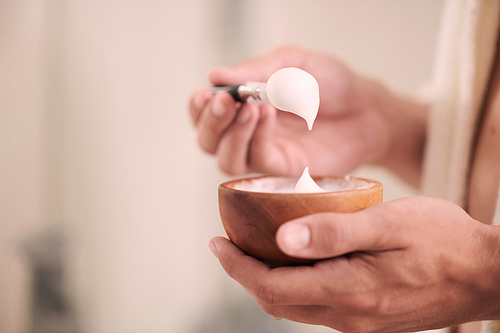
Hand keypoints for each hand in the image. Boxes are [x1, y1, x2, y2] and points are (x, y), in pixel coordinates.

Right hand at [189, 45, 401, 176]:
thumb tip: (215, 75)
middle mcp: (248, 133)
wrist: (366, 109)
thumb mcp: (292, 64)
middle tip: (224, 101)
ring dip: (231, 134)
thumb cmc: (330, 83)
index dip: (199, 107)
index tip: (206, 92)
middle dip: (210, 122)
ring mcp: (265, 153)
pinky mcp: (283, 170)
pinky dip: (256, 138)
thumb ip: (256, 72)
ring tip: (249, 107)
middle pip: (208, 140)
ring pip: (226, 159)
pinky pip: (257, 160)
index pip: (206, 113)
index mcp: (243, 105)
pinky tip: (267, 114)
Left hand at [209, 197, 499, 331]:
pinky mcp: (370, 320)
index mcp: (350, 291)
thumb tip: (281, 238)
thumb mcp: (389, 223)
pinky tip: (295, 262)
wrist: (486, 273)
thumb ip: (335, 231)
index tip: (216, 242)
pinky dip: (295, 286)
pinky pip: (318, 307)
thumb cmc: (443, 239)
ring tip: (253, 250)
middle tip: (227, 245)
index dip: (237, 266)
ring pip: (295, 306)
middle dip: (245, 275)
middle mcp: (349, 317)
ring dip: (268, 281)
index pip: (271, 286)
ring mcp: (360, 323)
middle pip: (277, 301)